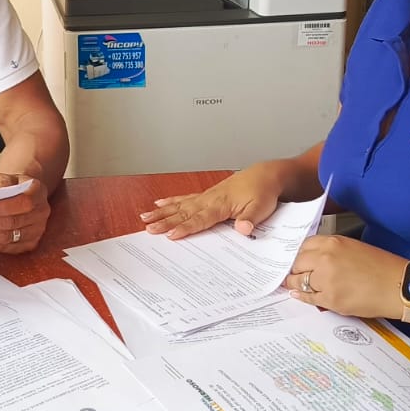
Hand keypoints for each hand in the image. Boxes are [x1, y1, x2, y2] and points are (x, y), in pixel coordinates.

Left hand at [0, 172, 50, 252]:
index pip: (24, 202)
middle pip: (13, 223)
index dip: (4, 207)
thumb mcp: (5, 178)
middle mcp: (41, 213)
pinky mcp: (28, 244)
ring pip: (7, 238)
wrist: (23, 194)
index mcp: (38, 192)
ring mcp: (36, 231)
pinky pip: (5, 248)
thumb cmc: (12, 185)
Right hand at [141, 164, 285, 239]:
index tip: (170, 234)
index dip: (185, 227)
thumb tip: (242, 229)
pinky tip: (159, 203)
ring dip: (162, 211)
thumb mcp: (263, 207)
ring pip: (180, 204)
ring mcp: (206, 196)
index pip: (200, 218)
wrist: (265, 175)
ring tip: (144, 218)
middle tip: (148, 229)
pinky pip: (185, 198)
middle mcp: (209, 199)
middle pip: (184, 212)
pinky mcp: (207, 195)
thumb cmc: (263, 192)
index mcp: (221, 204)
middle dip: (165, 221)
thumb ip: (251, 219)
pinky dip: (171, 201)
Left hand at [284, 235, 407, 318]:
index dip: (298, 255)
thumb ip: (332, 251)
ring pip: (298, 281)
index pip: (303, 246)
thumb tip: (314, 259)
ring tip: (294, 286)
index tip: (295, 261)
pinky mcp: (330, 298)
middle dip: (294, 270)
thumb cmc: (383, 268)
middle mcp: (326, 258)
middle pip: (297, 263)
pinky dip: (302, 297)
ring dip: (295, 284)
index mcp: (333, 243)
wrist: (400, 287)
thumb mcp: (354, 248)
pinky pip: (308, 298)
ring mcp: (326, 279)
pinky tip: (300, 296)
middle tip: (292, 275)